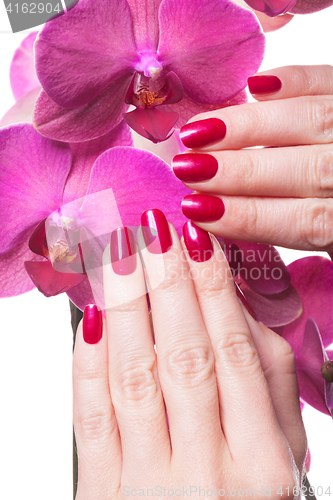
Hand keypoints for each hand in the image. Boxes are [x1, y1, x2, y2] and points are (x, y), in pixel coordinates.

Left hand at [73, 211, 305, 498]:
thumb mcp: (284, 459)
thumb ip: (269, 385)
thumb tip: (237, 309)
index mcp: (262, 462)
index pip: (234, 352)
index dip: (213, 289)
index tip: (197, 239)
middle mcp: (208, 473)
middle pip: (184, 354)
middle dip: (167, 282)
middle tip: (154, 228)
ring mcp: (149, 486)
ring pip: (135, 376)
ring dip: (125, 306)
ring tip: (120, 253)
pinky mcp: (100, 495)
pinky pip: (91, 417)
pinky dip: (88, 362)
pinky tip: (91, 316)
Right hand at [174, 65, 332, 253]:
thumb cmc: (332, 210)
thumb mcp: (327, 240)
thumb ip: (287, 228)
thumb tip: (214, 216)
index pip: (309, 221)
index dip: (251, 216)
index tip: (197, 210)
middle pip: (310, 169)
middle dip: (241, 171)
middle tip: (187, 168)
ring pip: (315, 119)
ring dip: (248, 127)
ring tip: (197, 132)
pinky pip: (329, 80)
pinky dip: (293, 80)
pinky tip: (254, 86)